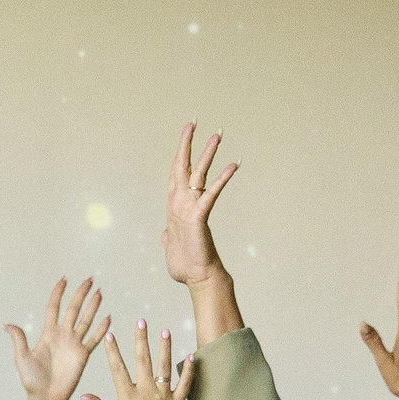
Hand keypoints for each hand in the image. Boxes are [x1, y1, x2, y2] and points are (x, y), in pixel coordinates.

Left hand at [4, 276, 107, 399]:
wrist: (46, 398)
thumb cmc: (32, 380)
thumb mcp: (22, 358)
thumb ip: (19, 340)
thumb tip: (6, 324)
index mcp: (48, 333)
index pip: (54, 307)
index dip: (59, 293)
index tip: (65, 279)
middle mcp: (62, 335)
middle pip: (73, 309)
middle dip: (81, 294)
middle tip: (89, 279)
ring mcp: (74, 344)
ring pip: (86, 320)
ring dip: (93, 306)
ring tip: (99, 292)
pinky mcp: (83, 355)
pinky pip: (95, 339)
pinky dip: (102, 329)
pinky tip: (108, 317)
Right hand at [83, 320, 191, 399]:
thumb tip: (83, 395)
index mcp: (128, 397)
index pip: (118, 369)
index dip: (112, 351)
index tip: (109, 335)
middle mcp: (146, 392)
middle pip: (142, 360)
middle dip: (141, 339)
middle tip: (141, 322)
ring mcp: (163, 396)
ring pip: (164, 367)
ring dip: (165, 348)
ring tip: (165, 331)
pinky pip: (185, 383)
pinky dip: (189, 370)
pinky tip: (192, 356)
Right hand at [160, 124, 239, 288]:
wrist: (197, 276)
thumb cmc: (185, 264)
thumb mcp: (172, 245)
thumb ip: (168, 236)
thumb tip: (164, 234)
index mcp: (174, 206)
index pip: (175, 174)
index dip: (179, 154)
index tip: (184, 137)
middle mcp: (179, 203)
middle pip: (181, 167)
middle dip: (186, 144)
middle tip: (192, 123)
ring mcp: (187, 209)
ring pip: (197, 175)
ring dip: (207, 154)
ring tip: (216, 136)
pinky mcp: (198, 217)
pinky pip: (212, 193)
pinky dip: (223, 179)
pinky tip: (234, 165)